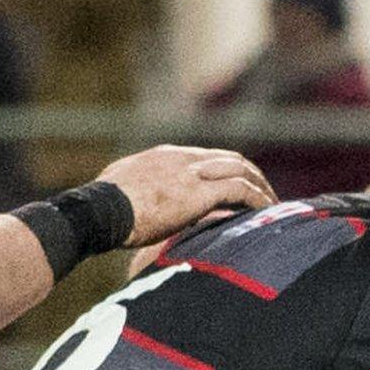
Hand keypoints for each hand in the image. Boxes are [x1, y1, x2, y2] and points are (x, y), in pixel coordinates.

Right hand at [96, 145, 277, 245]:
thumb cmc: (100, 211)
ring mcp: (192, 173)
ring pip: (241, 170)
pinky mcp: (200, 192)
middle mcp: (182, 158)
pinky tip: (268, 211)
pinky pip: (241, 190)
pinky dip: (258, 199)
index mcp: (164, 157)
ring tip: (273, 204)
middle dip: (251, 175)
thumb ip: (139, 190)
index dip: (226, 171)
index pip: (206, 158)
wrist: (96, 212)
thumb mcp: (121, 190)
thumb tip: (141, 203)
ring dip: (260, 187)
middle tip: (263, 194)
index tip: (237, 187)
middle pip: (230, 159)